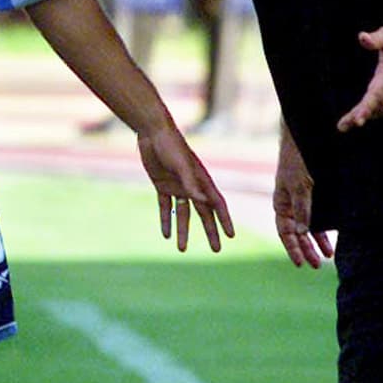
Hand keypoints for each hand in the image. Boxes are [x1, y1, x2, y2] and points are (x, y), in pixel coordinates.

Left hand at [136, 123, 234, 251]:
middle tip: (215, 250)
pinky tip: (165, 234)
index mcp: (201, 180)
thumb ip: (191, 183)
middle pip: (204, 213)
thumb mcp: (181, 165)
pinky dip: (166, 220)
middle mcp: (192, 186)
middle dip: (210, 231)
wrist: (152, 132)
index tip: (230, 236)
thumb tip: (202, 201)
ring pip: (183, 214)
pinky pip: (166, 207)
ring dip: (183, 231)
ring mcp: (178, 186)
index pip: (216, 204)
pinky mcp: (163, 185)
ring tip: (182, 249)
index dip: (224, 220)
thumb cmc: (171, 146)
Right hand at [274, 126, 332, 267]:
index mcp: (280, 204)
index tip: (300, 263)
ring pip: (308, 226)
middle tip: (316, 265)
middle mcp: (290, 204)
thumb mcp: (300, 186)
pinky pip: (318, 216)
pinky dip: (324, 228)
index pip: (284, 232)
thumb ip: (302, 210)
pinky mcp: (313, 194)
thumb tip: (302, 233)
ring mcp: (302, 200)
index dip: (292, 248)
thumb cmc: (297, 161)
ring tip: (326, 256)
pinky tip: (332, 238)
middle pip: (297, 233)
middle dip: (306, 249)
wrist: (304, 136)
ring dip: (317, 241)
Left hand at [336, 14, 382, 132]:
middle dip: (360, 116)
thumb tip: (362, 37)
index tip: (356, 122)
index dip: (365, 109)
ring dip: (371, 115)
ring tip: (352, 121)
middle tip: (342, 126)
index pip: (376, 95)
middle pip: (378, 107)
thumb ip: (375, 39)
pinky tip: (374, 113)